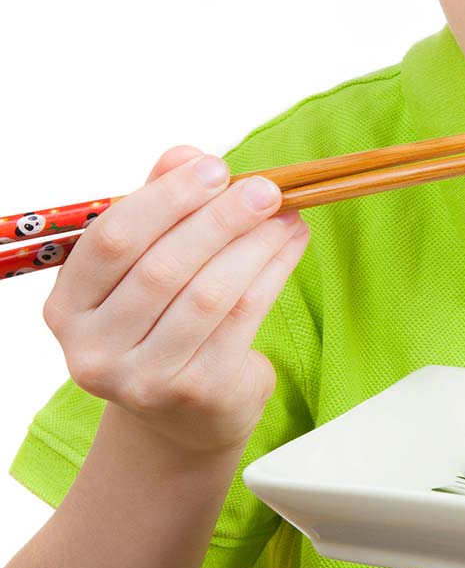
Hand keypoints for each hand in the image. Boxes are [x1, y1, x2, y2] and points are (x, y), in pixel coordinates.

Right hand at [42, 145, 309, 456]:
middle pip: (163, 268)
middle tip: (266, 188)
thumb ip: (160, 204)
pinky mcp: (196, 392)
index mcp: (68, 305)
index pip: (112, 239)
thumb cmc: (162, 318)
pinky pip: (242, 318)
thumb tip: (186, 155)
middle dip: (221, 219)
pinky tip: (292, 244)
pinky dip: (273, 272)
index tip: (216, 167)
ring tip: (287, 213)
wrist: (181, 413)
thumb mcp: (147, 261)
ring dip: (256, 244)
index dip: (167, 198)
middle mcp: (93, 348)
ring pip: (208, 295)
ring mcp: (142, 378)